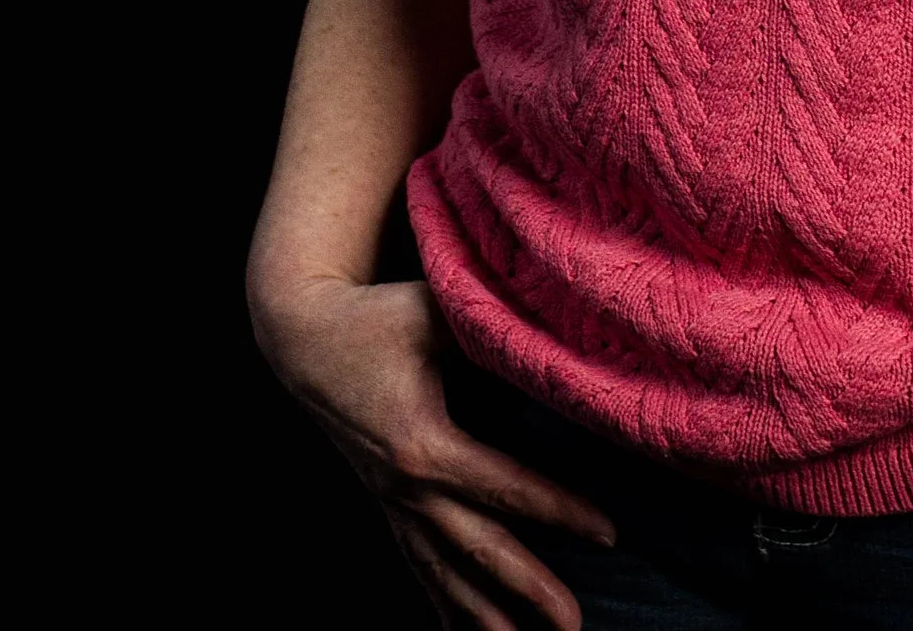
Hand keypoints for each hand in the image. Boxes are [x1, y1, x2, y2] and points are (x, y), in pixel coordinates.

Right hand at [254, 274, 614, 630]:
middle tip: (574, 623)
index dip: (560, 510)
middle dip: (528, 589)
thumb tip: (548, 339)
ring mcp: (393, 502)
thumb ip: (486, 330)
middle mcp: (408, 487)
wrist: (303, 341)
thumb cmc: (375, 319)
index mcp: (424, 445)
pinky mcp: (385, 503)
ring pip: (444, 573)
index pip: (506, 487)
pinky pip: (417, 564)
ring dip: (484, 616)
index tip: (609, 533)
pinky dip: (441, 603)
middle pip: (478, 550)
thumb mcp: (432, 313)